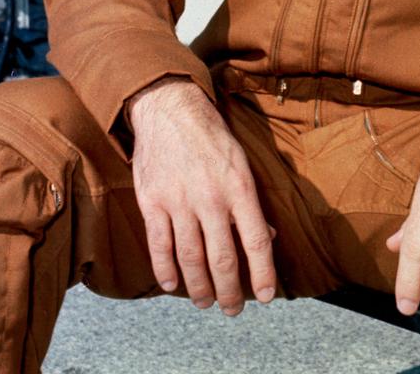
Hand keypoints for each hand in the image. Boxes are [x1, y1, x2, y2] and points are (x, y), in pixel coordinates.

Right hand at [128, 76, 275, 315]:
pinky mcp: (153, 202)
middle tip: (233, 309)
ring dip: (199, 287)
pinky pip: (159, 246)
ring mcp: (179, 201)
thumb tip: (267, 238)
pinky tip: (172, 285)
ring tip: (205, 302)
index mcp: (239, 187)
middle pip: (222, 258)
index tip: (266, 296)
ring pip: (191, 258)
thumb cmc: (212, 136)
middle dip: (230, 291)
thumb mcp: (241, 161)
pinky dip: (165, 271)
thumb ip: (251, 202)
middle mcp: (211, 197)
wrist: (171, 109)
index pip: (256, 240)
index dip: (262, 273)